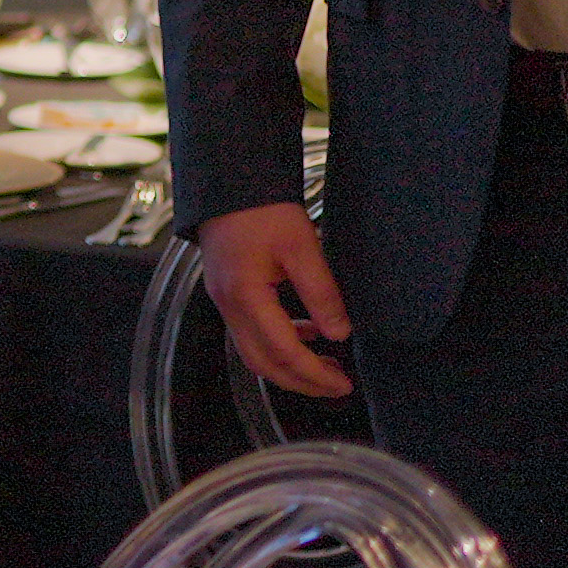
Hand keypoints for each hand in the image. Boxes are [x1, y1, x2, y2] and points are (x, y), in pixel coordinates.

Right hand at [199, 203, 353, 398]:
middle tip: (337, 385)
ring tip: (327, 365)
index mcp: (246, 296)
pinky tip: (307, 332)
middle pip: (262, 363)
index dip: (314, 374)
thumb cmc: (262, 208)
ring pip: (254, 351)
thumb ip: (321, 294)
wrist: (228, 182)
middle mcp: (228, 304)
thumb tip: (340, 333)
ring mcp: (224, 299)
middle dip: (301, 381)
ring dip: (290, 365)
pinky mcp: (227, 291)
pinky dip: (279, 343)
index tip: (343, 384)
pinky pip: (251, 331)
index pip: (283, 351)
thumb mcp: (302, 248)